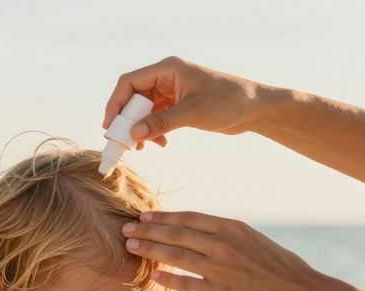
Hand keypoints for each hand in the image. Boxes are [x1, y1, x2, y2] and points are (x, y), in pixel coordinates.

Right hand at [103, 56, 265, 147]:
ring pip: (144, 110)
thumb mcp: (192, 112)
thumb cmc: (228, 101)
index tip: (110, 126)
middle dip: (127, 120)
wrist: (254, 108)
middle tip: (123, 142)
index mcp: (168, 69)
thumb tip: (134, 134)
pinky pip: (156, 117)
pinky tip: (160, 143)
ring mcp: (173, 91)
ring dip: (140, 128)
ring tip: (142, 146)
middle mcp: (167, 77)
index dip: (116, 104)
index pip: (129, 82)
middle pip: (134, 97)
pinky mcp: (179, 105)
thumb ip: (161, 122)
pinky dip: (154, 131)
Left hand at [123, 211, 324, 290]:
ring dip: (150, 250)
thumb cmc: (281, 268)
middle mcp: (223, 244)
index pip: (188, 218)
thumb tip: (205, 233)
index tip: (144, 216)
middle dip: (148, 230)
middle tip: (126, 229)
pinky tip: (153, 276)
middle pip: (176, 233)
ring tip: (131, 246)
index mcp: (231, 228)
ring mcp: (220, 268)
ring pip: (176, 255)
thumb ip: (228, 236)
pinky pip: (187, 283)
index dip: (163, 217)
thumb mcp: (253, 240)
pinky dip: (168, 278)